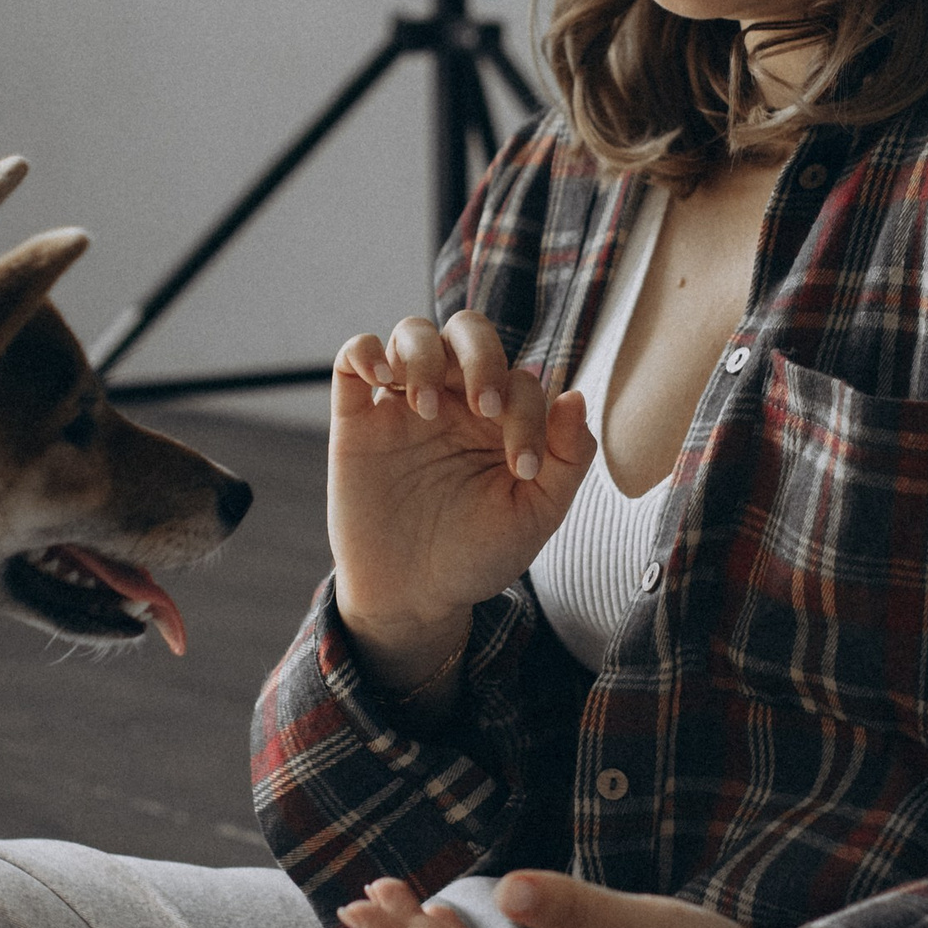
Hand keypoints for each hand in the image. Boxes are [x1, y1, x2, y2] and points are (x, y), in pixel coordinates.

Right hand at [329, 312, 594, 686]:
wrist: (413, 596)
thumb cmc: (477, 554)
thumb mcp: (535, 515)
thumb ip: (567, 458)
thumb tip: (576, 396)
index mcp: (500, 419)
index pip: (520, 380)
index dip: (529, 413)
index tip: (522, 468)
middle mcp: (454, 401)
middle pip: (468, 331)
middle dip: (481, 356)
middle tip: (484, 407)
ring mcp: (403, 405)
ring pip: (412, 333)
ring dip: (425, 356)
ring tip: (427, 409)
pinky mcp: (357, 420)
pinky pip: (352, 357)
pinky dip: (365, 351)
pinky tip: (383, 379)